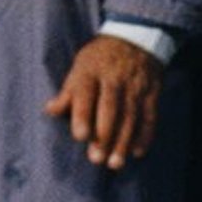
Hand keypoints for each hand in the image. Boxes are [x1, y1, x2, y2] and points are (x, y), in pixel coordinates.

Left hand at [41, 35, 162, 170]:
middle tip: (96, 159)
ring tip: (114, 163)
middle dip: (104, 135)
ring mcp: (135, 86)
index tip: (80, 136)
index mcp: (91, 70)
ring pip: (131, 116)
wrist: (136, 38)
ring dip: (123, 142)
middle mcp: (114, 78)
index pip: (86, 92)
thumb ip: (68, 91)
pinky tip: (137, 153)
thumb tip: (49, 110)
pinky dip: (145, 135)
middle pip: (111, 108)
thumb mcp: (80, 66)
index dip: (83, 115)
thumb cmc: (100, 58)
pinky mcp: (152, 93)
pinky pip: (150, 116)